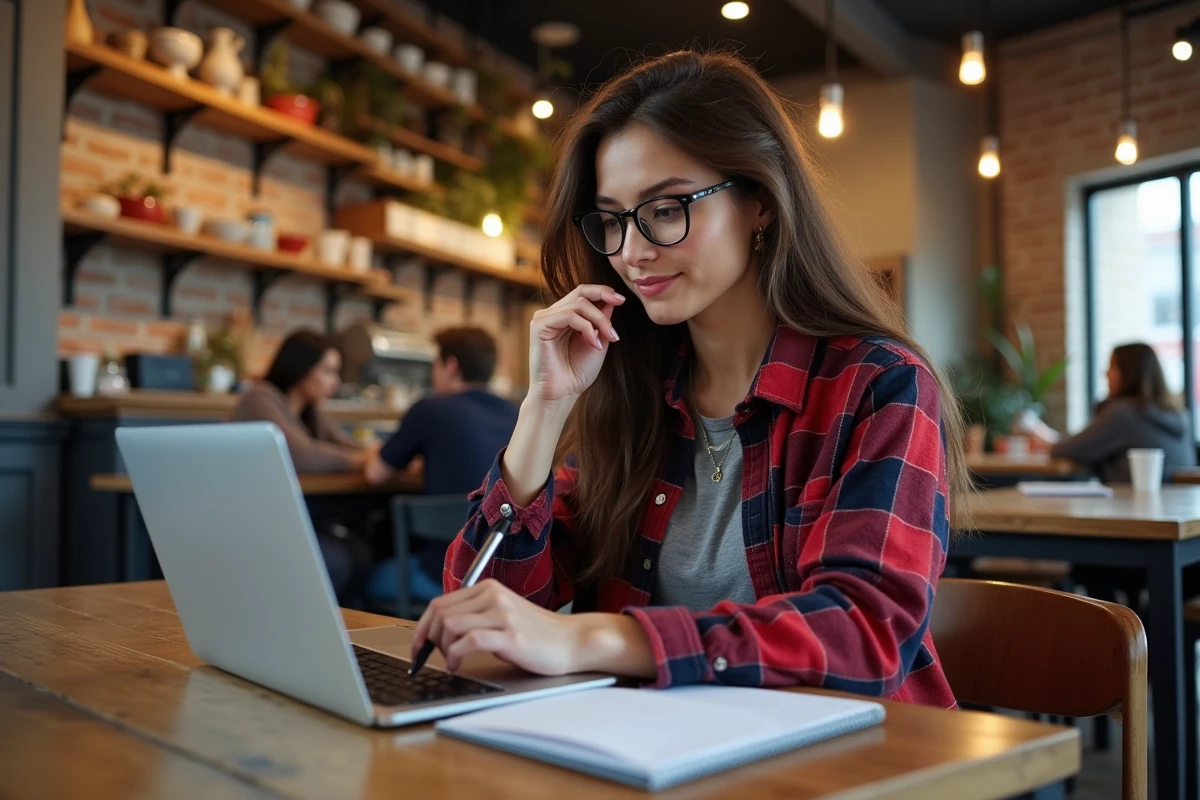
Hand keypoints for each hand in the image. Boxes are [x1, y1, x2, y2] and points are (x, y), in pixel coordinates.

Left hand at [411, 579, 581, 674]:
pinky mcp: (510, 635)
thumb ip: (476, 615)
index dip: (422, 627)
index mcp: (489, 588)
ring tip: (452, 662)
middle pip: (440, 613)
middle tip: (436, 657)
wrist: (571, 641)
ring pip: (450, 625)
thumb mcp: (502, 615)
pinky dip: (455, 656)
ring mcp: (502, 614)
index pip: (440, 602)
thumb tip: (439, 630)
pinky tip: (459, 666)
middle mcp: (493, 596)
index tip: (417, 646)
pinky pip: (468, 641)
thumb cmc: (537, 634)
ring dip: (443, 648)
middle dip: (429, 639)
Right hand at [527, 284, 623, 405]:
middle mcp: (552, 314)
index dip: (603, 291)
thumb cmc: (577, 373)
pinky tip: (594, 344)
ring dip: (599, 320)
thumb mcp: (598, 341)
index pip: (583, 293)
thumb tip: (611, 299)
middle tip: (620, 310)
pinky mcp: (539, 326)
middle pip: (581, 293)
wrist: (562, 395)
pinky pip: (568, 315)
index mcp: (564, 316)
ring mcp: (544, 318)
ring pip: (578, 303)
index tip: (622, 300)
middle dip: (604, 300)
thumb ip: (602, 321)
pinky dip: (586, 327)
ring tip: (609, 339)